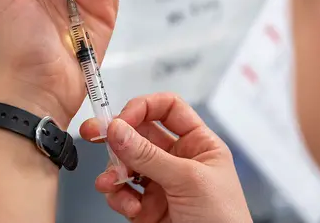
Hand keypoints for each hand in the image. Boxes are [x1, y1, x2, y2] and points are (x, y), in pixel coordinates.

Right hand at [80, 93, 252, 222]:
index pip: (168, 109)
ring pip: (126, 163)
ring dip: (114, 171)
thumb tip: (118, 129)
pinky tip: (128, 205)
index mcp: (198, 143)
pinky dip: (118, 196)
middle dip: (117, 136)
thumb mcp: (189, 180)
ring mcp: (161, 182)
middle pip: (140, 133)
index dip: (143, 107)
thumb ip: (150, 156)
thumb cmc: (225, 220)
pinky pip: (122, 192)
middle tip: (93, 133)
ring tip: (113, 182)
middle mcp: (178, 159)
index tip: (121, 119)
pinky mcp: (147, 206)